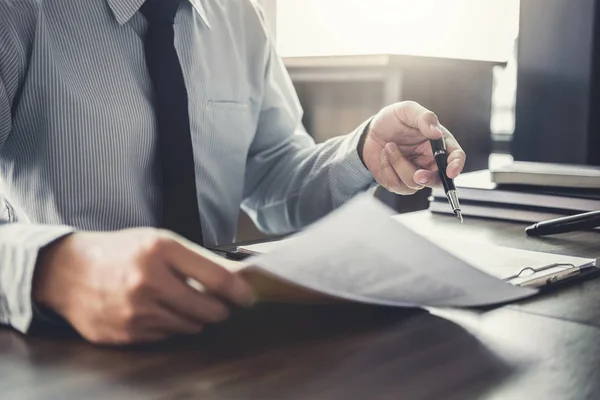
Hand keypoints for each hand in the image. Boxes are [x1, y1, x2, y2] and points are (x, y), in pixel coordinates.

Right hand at [33, 228, 255, 344]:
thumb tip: (236, 278)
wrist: (68, 272)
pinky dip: (170, 326)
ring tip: (180, 303)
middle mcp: (148, 281)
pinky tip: (157, 311)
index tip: (249, 297)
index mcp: (160, 250)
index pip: (216, 278)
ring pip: (189, 326)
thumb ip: (196, 259)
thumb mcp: (158, 241)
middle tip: (218, 304)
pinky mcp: (126, 334)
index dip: (239, 292)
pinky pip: (166, 336)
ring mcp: (136, 311)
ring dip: (194, 318)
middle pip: (208, 309)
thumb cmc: (120, 252)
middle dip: (219, 309)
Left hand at [362, 101, 465, 193]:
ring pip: (414, 183)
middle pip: (439, 180)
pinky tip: (384, 156)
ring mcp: (415, 173)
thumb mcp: (408, 110)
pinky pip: (396, 185)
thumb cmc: (393, 120)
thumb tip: (436, 133)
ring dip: (398, 164)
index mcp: (439, 144)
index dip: (456, 166)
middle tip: (418, 175)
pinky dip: (387, 169)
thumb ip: (424, 118)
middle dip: (429, 179)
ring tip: (389, 147)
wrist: (371, 131)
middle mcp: (430, 161)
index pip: (455, 157)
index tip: (451, 172)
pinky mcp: (399, 182)